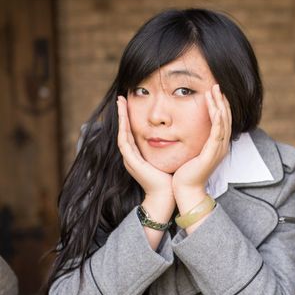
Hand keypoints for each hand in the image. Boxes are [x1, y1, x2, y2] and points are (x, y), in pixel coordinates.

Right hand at [117, 96, 174, 215]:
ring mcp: (130, 160)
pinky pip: (124, 143)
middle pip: (123, 130)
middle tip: (121, 98)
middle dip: (122, 114)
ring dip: (120, 118)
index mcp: (138, 155)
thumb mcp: (166, 158)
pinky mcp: (132, 163)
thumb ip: (166, 148)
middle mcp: (131, 157)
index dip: (130, 118)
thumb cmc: (169, 179)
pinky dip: (123, 130)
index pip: (131, 132)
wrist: (166, 197)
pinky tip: (124, 119)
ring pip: (122, 134)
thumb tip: (174, 135)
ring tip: (120, 103)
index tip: (130, 103)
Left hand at [171, 84, 231, 212]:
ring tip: (215, 90)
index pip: (222, 121)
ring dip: (220, 105)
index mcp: (217, 145)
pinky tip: (215, 107)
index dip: (219, 105)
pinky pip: (218, 131)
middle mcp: (221, 146)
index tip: (214, 92)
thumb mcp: (191, 152)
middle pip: (226, 118)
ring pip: (224, 122)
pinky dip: (218, 118)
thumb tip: (184, 128)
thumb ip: (193, 140)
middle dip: (222, 101)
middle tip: (217, 85)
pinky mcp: (213, 153)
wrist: (186, 190)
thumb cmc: (185, 173)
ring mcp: (219, 149)